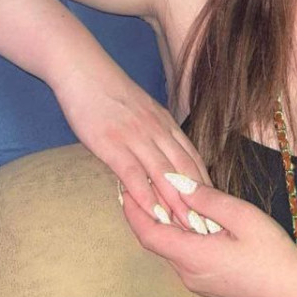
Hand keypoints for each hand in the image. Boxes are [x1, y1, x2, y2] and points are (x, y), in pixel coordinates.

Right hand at [56, 69, 212, 231]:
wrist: (82, 68)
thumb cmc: (108, 91)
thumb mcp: (142, 109)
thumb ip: (155, 132)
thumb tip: (164, 157)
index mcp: (166, 123)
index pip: (193, 159)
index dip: (206, 186)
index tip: (215, 209)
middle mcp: (157, 130)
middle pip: (184, 170)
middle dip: (198, 201)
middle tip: (208, 227)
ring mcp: (135, 136)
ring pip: (164, 174)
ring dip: (177, 204)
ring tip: (187, 228)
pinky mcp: (111, 142)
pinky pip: (132, 172)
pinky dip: (144, 195)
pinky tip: (151, 214)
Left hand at [120, 178, 296, 296]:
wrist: (295, 293)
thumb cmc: (272, 254)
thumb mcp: (242, 217)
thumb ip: (207, 199)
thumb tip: (175, 182)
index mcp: (192, 257)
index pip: (148, 233)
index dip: (132, 210)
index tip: (124, 187)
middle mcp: (188, 273)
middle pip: (156, 240)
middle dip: (146, 212)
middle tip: (141, 183)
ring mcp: (198, 281)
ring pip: (171, 248)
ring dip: (165, 223)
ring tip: (163, 195)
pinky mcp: (209, 283)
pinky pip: (185, 255)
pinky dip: (180, 234)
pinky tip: (191, 218)